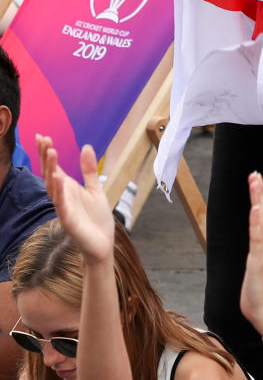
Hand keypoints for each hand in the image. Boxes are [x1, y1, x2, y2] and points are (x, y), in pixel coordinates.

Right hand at [39, 137, 115, 264]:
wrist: (103, 243)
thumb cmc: (97, 218)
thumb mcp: (95, 189)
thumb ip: (89, 170)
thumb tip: (86, 147)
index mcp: (68, 188)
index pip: (54, 168)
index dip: (47, 153)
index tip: (42, 136)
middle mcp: (62, 197)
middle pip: (50, 174)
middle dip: (46, 157)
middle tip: (43, 139)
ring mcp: (63, 208)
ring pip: (53, 188)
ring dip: (51, 170)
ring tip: (51, 152)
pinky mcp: (69, 221)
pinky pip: (61, 205)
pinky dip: (59, 193)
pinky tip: (58, 180)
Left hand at [239, 172, 262, 333]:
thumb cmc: (260, 289)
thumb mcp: (258, 263)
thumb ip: (259, 248)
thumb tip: (257, 235)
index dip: (262, 197)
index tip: (257, 180)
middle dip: (260, 192)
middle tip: (256, 174)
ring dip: (260, 200)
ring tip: (256, 183)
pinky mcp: (259, 260)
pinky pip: (259, 237)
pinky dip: (259, 222)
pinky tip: (257, 209)